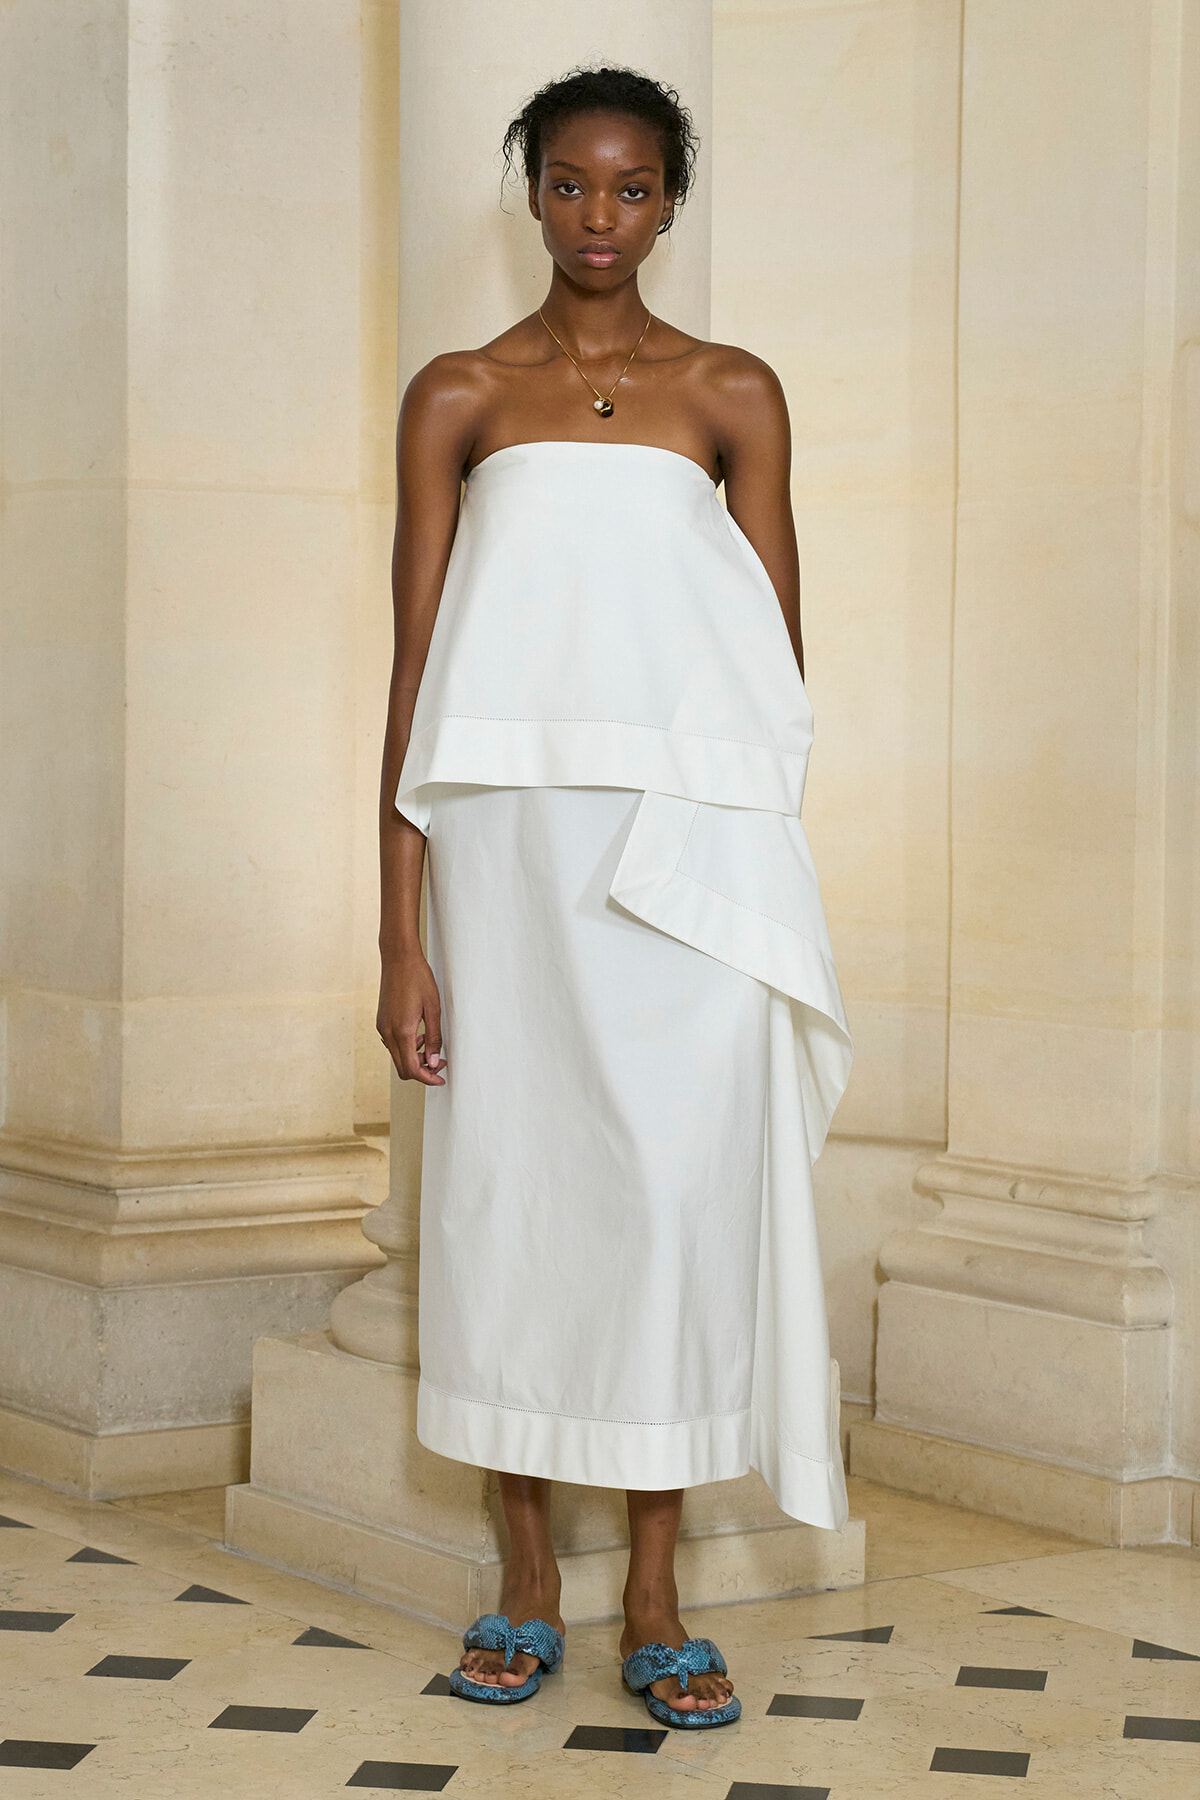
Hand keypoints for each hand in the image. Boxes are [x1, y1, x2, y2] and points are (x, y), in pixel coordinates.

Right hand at [377, 948, 445, 1084]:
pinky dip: (406, 1047)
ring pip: (397, 1057)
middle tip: (439, 1063)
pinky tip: (418, 1035)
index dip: (428, 1078)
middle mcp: (388, 1032)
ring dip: (414, 1058)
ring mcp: (382, 1027)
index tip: (441, 1079)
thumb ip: (434, 1038)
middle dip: (422, 1070)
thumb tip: (433, 1062)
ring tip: (430, 1046)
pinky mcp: (380, 1021)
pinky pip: (392, 1044)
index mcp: (402, 1031)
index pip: (412, 1068)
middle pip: (403, 1068)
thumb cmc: (418, 978)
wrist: (398, 958)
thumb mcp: (433, 1009)